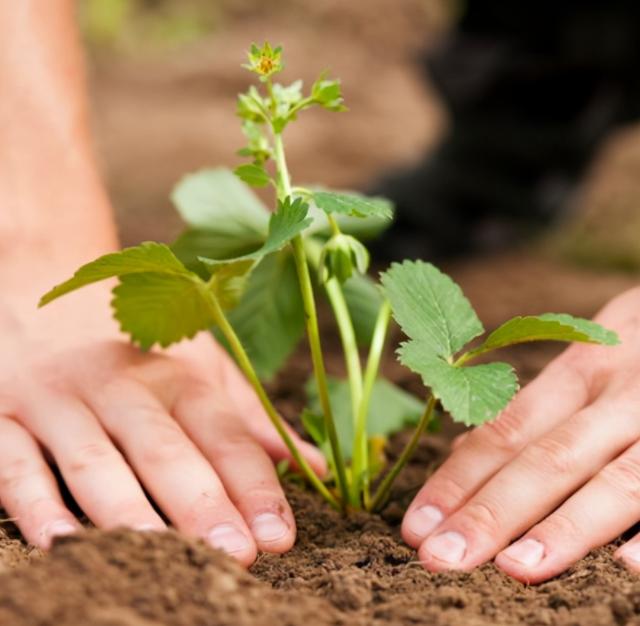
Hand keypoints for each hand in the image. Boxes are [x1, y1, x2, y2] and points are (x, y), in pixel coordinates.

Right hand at [0, 280, 324, 565]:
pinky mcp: (1, 413)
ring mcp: (60, 399)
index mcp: (179, 375)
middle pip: (167, 449)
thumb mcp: (200, 367)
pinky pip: (15, 463)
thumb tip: (317, 468)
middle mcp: (123, 385)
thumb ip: (252, 421)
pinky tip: (60, 543)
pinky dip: (35, 502)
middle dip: (202, 503)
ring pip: (95, 460)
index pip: (225, 435)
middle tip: (237, 555)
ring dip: (129, 510)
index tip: (280, 537)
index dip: (255, 487)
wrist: (40, 283)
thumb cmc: (136, 343)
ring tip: (165, 559)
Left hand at [401, 286, 639, 582]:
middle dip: (492, 512)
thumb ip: (538, 408)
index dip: (458, 480)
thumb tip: (467, 453)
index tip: (416, 527)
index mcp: (580, 372)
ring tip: (514, 571)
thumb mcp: (589, 361)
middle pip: (548, 457)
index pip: (505, 431)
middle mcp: (621, 394)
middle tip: (440, 559)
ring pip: (618, 479)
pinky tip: (628, 569)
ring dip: (566, 527)